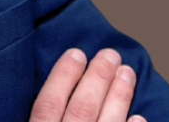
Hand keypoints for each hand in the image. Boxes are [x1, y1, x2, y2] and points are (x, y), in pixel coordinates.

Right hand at [30, 48, 144, 121]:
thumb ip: (30, 121)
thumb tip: (43, 93)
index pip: (49, 102)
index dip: (63, 76)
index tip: (76, 53)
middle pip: (82, 108)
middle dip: (98, 78)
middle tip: (110, 55)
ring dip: (119, 97)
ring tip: (128, 73)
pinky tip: (138, 117)